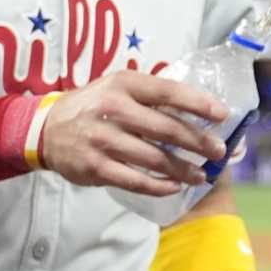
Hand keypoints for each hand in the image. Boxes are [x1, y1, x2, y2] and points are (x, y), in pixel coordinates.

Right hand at [36, 71, 227, 195]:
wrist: (47, 130)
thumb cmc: (93, 106)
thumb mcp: (117, 87)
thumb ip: (151, 95)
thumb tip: (198, 109)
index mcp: (123, 84)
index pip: (168, 91)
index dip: (198, 103)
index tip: (223, 114)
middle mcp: (113, 109)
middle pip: (166, 128)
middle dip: (198, 142)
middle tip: (218, 151)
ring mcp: (103, 140)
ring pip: (155, 158)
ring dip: (183, 169)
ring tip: (200, 174)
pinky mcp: (96, 167)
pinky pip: (136, 181)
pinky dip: (159, 186)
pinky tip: (174, 187)